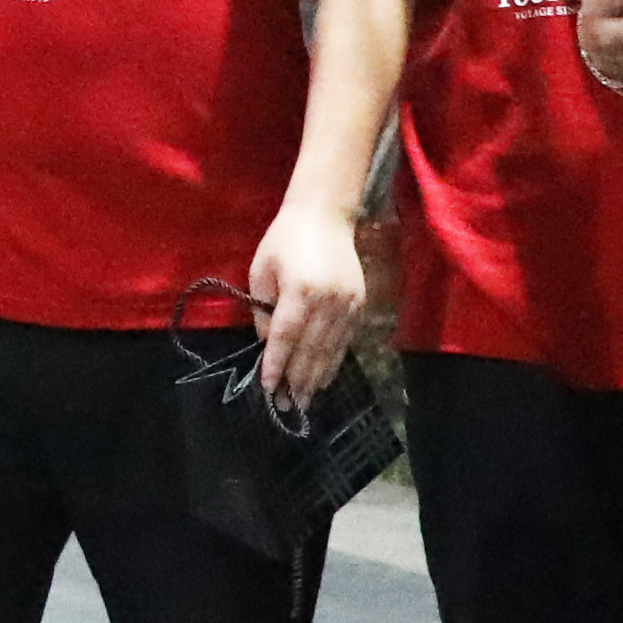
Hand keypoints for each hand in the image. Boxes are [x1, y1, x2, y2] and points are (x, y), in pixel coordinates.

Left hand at [241, 203, 367, 406]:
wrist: (324, 216)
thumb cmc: (284, 240)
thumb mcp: (262, 271)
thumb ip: (264, 310)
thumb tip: (268, 345)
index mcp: (300, 291)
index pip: (286, 337)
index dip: (277, 365)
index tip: (269, 388)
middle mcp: (328, 301)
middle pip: (311, 350)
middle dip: (297, 380)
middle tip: (286, 406)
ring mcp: (348, 304)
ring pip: (331, 350)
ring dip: (316, 377)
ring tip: (304, 400)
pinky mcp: (359, 304)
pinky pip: (344, 341)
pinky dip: (333, 361)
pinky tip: (324, 377)